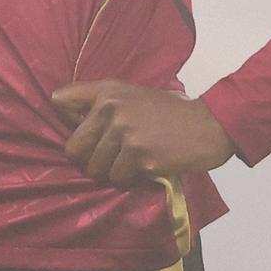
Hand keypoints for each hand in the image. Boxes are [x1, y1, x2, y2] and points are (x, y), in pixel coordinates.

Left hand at [49, 79, 236, 186]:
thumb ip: (101, 103)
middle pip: (73, 148)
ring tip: (132, 163)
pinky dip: (130, 180)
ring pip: (95, 168)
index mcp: (107, 90)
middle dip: (89, 159)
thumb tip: (67, 118)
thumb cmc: (170, 113)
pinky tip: (145, 169)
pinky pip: (117, 179)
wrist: (209, 125)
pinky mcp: (139, 155)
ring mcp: (125, 131)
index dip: (67, 121)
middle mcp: (111, 107)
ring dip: (112, 173)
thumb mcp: (132, 95)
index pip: (61, 99)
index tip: (84, 132)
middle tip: (111, 159)